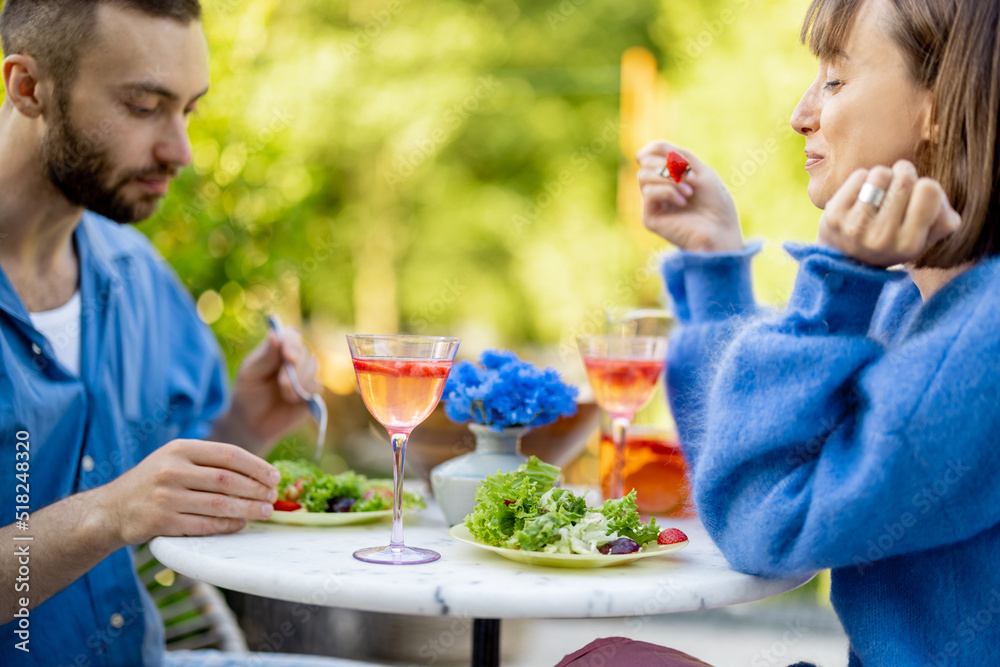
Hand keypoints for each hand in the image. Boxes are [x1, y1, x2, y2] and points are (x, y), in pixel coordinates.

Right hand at [97, 440, 279, 545]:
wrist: (112, 508)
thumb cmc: (155, 482)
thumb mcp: (176, 459)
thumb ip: (209, 461)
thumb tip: (257, 471)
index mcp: (180, 448)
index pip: (228, 454)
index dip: (256, 466)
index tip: (274, 477)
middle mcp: (172, 469)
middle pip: (227, 480)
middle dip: (256, 490)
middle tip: (273, 497)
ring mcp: (165, 496)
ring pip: (219, 504)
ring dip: (247, 509)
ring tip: (264, 511)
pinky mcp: (161, 522)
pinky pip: (203, 525)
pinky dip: (226, 526)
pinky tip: (240, 524)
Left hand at [226, 327, 321, 449]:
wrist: (253, 423)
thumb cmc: (248, 393)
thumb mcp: (250, 374)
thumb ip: (264, 356)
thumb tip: (275, 334)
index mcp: (278, 349)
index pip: (292, 336)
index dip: (293, 343)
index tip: (288, 356)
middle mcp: (295, 358)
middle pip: (305, 351)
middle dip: (295, 368)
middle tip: (282, 383)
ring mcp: (305, 374)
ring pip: (313, 367)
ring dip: (300, 380)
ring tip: (284, 393)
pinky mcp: (313, 391)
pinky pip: (317, 386)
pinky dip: (306, 392)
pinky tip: (292, 400)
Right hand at [636, 141, 742, 251]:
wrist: (721, 229)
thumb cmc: (716, 203)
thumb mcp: (700, 171)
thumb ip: (677, 157)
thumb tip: (646, 151)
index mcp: (668, 177)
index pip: (649, 154)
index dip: (657, 148)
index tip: (680, 157)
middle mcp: (658, 189)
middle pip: (645, 163)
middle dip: (668, 164)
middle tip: (690, 177)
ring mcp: (653, 203)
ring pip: (643, 176)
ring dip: (670, 179)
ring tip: (689, 192)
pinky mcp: (650, 217)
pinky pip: (648, 193)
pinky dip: (668, 191)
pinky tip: (683, 202)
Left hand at [817, 160, 960, 266]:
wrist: (845, 258)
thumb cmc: (891, 242)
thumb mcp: (922, 239)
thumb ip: (943, 223)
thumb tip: (948, 213)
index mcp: (909, 244)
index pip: (929, 189)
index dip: (926, 186)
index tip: (918, 196)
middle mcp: (882, 238)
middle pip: (904, 178)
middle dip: (904, 175)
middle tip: (898, 188)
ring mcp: (855, 228)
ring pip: (881, 173)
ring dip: (883, 177)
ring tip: (879, 193)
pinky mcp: (833, 216)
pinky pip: (859, 176)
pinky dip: (863, 180)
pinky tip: (860, 197)